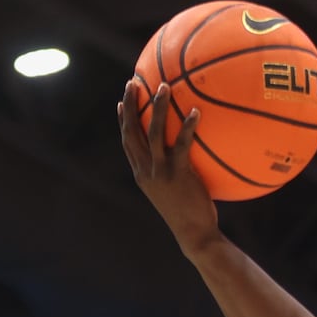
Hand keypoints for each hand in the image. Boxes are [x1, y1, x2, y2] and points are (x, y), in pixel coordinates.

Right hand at [117, 81, 219, 253]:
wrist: (194, 234)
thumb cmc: (190, 213)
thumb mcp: (175, 191)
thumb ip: (174, 171)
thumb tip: (186, 153)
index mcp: (142, 173)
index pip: (127, 142)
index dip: (123, 121)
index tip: (122, 101)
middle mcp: (145, 171)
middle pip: (131, 132)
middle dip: (130, 105)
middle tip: (132, 82)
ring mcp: (160, 173)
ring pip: (152, 133)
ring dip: (157, 107)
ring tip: (163, 87)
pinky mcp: (177, 175)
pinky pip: (181, 145)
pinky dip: (186, 127)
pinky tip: (195, 112)